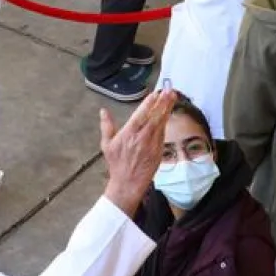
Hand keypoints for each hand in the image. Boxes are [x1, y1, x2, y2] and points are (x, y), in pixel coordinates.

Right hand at [100, 88, 176, 214]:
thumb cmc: (117, 164)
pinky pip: (163, 134)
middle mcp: (142, 137)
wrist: (128, 183)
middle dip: (163, 102)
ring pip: (161, 123)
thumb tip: (103, 111)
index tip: (155, 93)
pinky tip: (169, 114)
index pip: (141, 114)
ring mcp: (152, 144)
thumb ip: (106, 126)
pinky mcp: (158, 151)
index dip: (149, 103)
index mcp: (129, 133)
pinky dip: (166, 122)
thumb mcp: (107, 144)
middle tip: (170, 91)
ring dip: (167, 109)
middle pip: (155, 116)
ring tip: (172, 97)